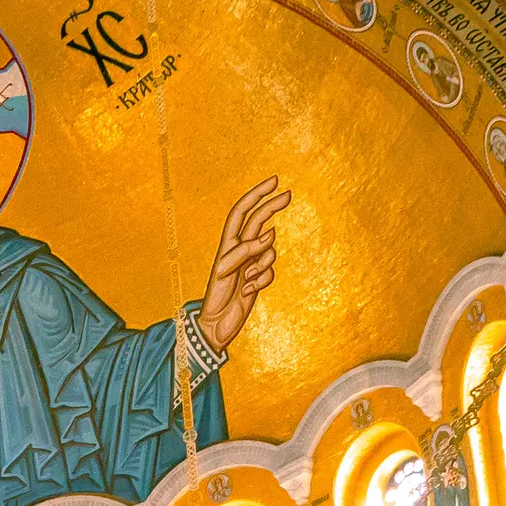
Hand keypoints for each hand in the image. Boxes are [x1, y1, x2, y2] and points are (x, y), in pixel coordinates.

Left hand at [197, 177, 290, 352]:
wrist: (216, 323)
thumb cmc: (216, 296)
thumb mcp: (226, 269)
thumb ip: (246, 250)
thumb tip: (270, 233)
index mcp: (228, 242)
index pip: (242, 212)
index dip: (256, 195)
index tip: (274, 181)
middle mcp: (240, 249)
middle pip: (259, 221)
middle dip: (272, 207)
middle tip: (289, 194)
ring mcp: (251, 263)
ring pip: (269, 251)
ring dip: (260, 265)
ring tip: (245, 280)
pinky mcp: (259, 278)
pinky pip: (269, 272)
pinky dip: (260, 282)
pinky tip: (247, 291)